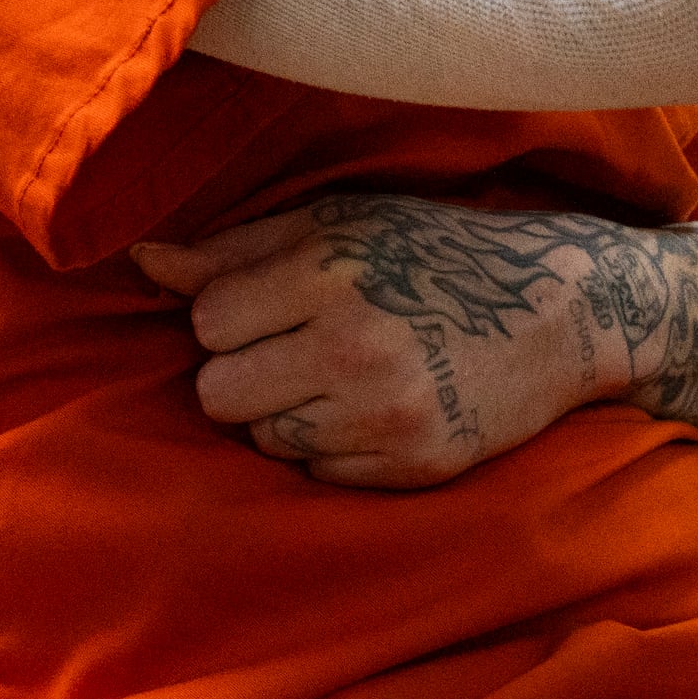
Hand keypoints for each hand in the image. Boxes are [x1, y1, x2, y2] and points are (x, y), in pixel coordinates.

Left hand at [133, 196, 624, 487]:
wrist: (557, 314)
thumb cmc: (431, 254)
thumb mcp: (339, 224)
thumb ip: (235, 248)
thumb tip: (141, 260)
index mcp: (331, 272)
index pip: (207, 321)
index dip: (228, 314)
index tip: (268, 305)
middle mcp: (355, 347)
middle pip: (217, 392)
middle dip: (242, 371)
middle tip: (293, 348)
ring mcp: (387, 415)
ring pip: (262, 438)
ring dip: (282, 411)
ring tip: (336, 376)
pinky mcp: (413, 468)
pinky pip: (316, 473)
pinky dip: (330, 447)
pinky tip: (371, 409)